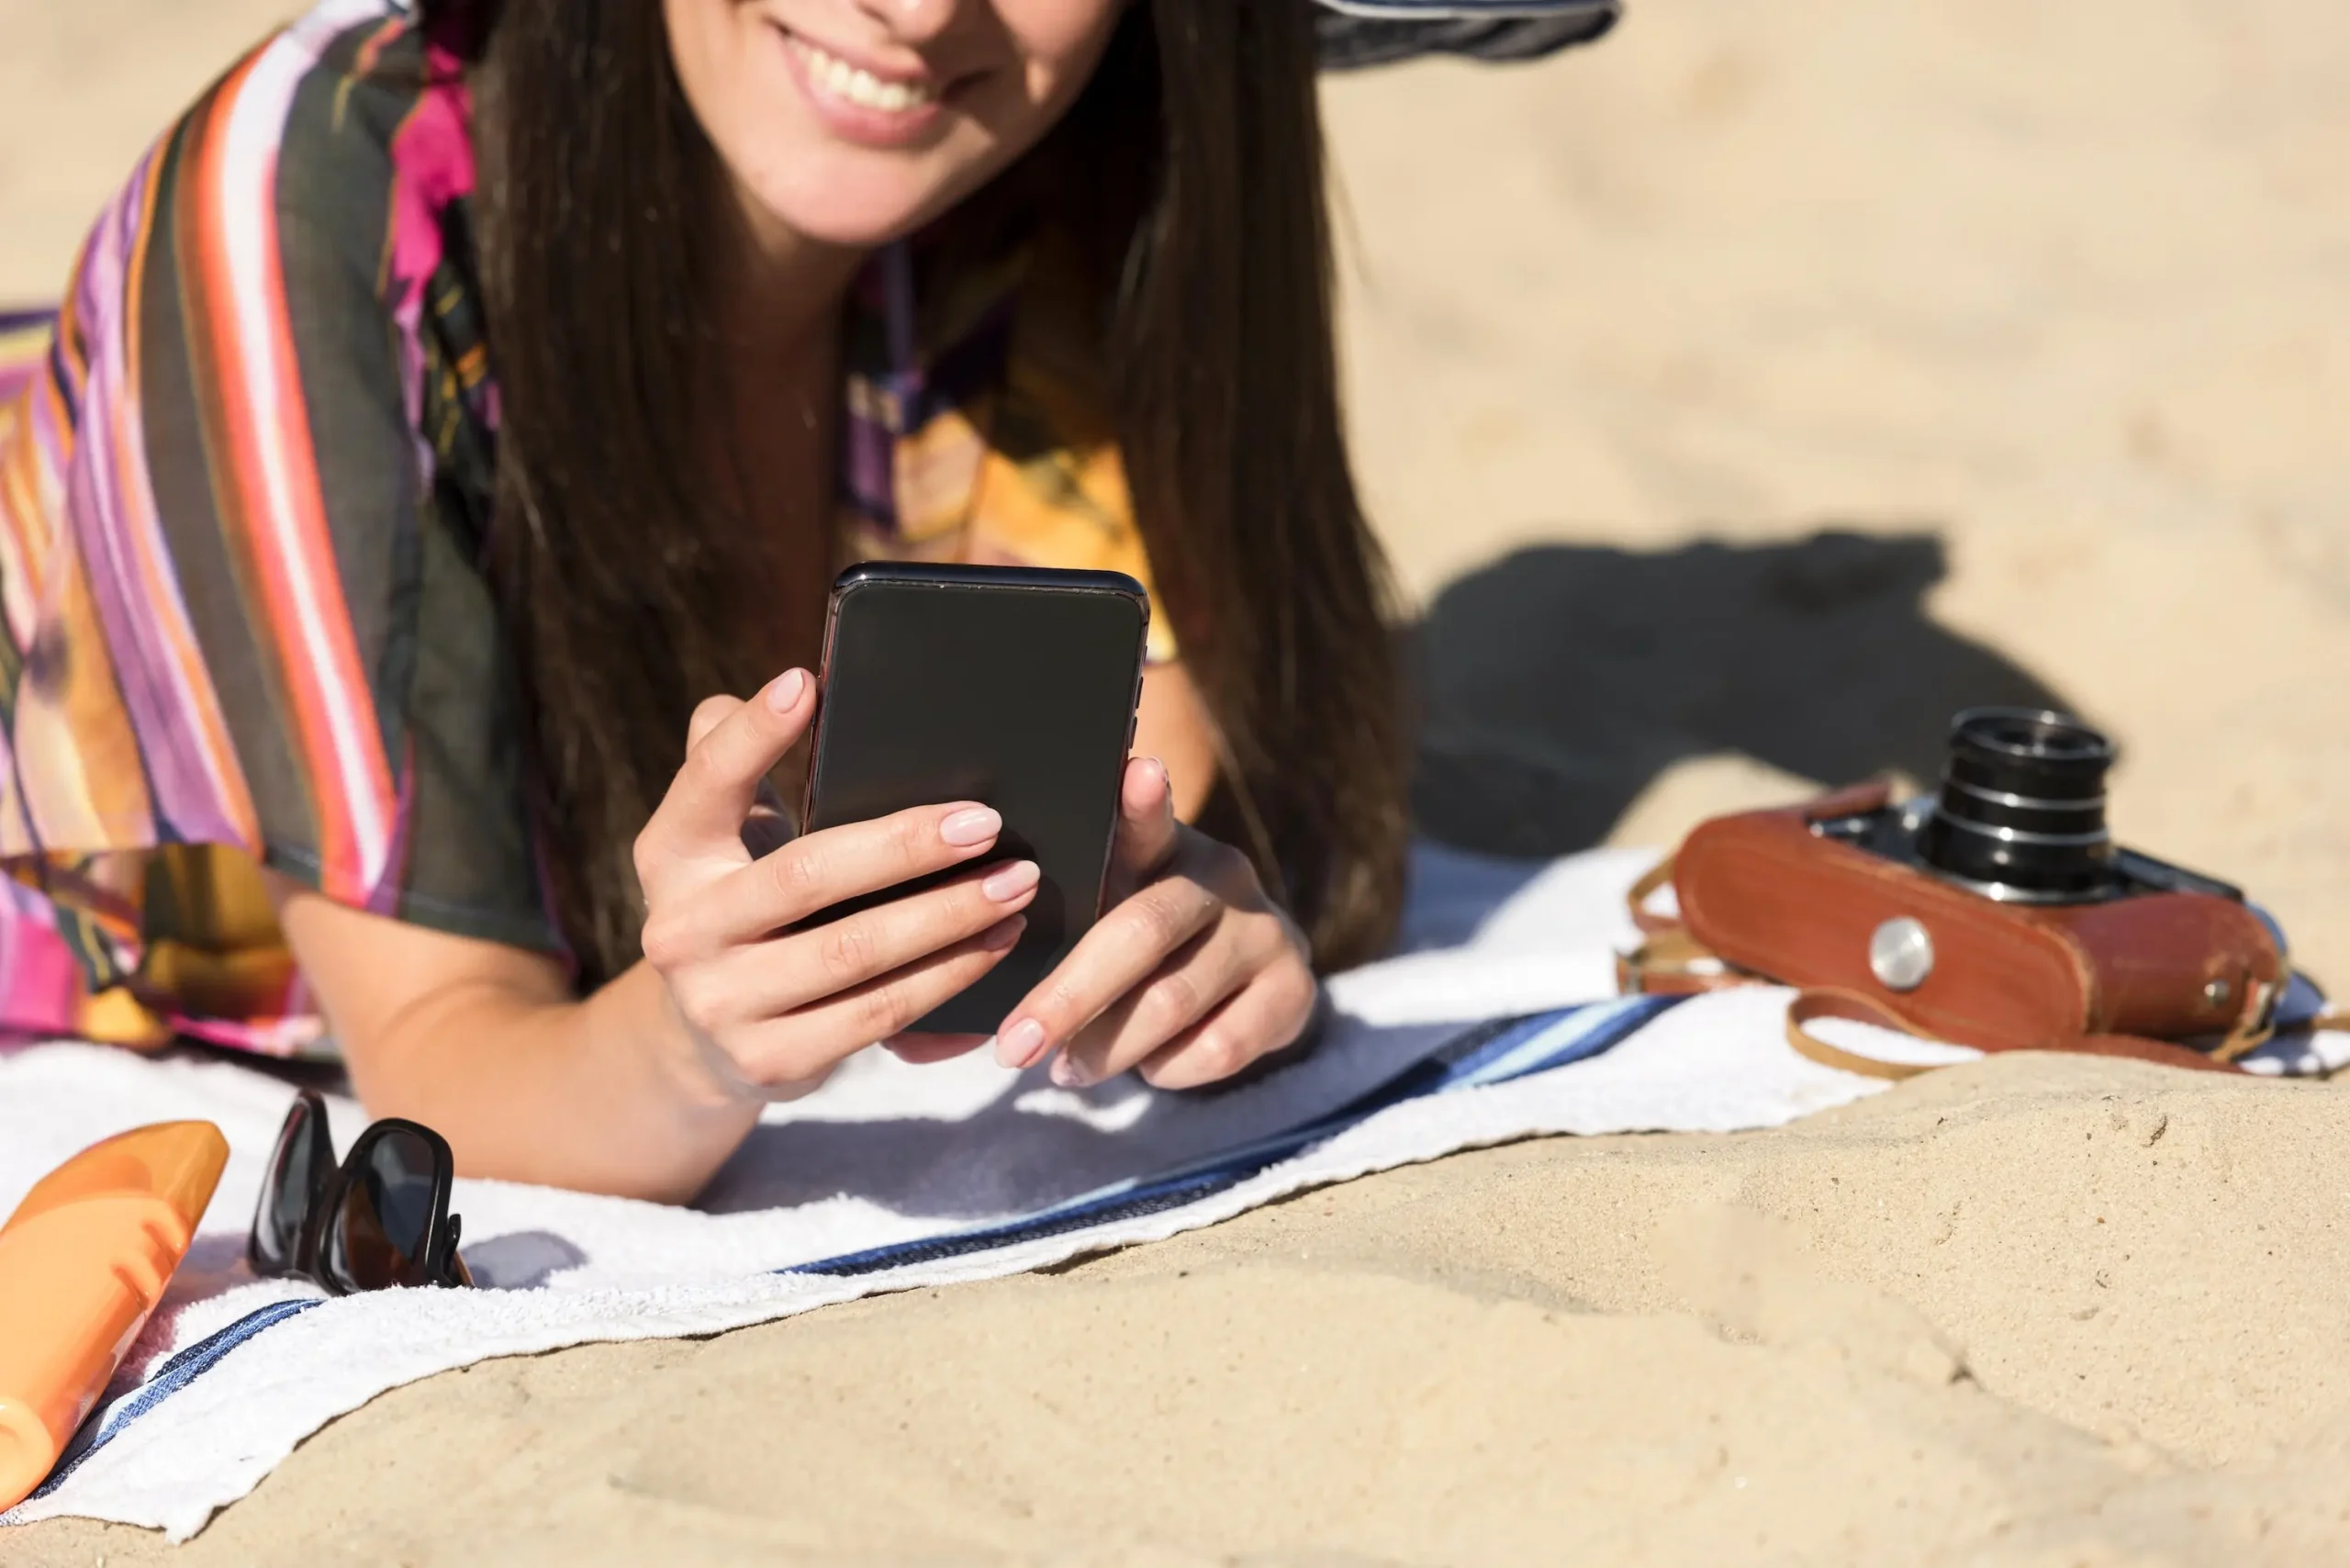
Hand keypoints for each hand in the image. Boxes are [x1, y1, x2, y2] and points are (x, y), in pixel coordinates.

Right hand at [634, 669, 1037, 1101]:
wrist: (707, 1038)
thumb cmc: (745, 901)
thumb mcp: (723, 836)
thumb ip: (733, 759)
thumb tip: (779, 690)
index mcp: (673, 854)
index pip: (708, 781)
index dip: (753, 734)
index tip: (806, 682)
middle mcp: (682, 930)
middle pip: (807, 876)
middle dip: (907, 847)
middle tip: (988, 823)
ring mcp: (722, 1004)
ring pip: (855, 954)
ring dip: (949, 918)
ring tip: (1014, 884)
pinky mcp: (770, 1061)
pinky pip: (879, 1015)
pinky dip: (947, 977)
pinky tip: (996, 945)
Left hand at [993, 758, 1318, 1089]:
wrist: (1245, 987)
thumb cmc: (1142, 948)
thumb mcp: (1105, 917)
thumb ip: (1055, 925)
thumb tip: (950, 999)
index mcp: (1162, 846)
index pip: (1147, 819)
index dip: (1142, 801)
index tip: (1136, 773)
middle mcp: (1221, 875)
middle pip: (1142, 932)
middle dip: (1069, 996)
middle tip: (1015, 1045)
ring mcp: (1264, 931)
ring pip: (1173, 1000)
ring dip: (1108, 1047)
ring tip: (1066, 1069)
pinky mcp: (1293, 989)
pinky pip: (1216, 1046)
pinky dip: (1166, 1069)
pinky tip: (1147, 1066)